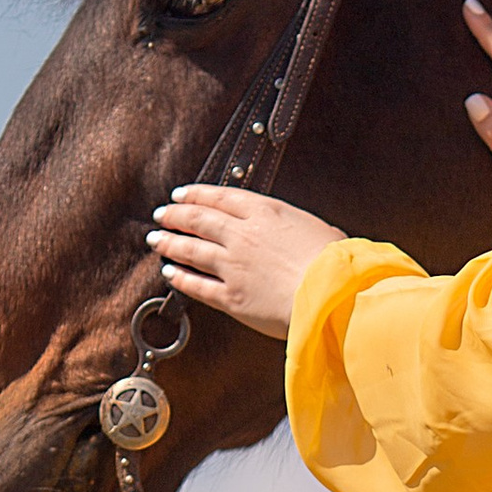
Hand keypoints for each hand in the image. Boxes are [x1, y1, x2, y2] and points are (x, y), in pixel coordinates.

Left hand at [144, 185, 342, 340]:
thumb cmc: (335, 262)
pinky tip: (169, 273)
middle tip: (161, 214)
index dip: (196, 194)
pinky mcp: (231, 297)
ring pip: (191, 250)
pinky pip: (197, 285)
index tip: (181, 194)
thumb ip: (295, 226)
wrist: (331, 294)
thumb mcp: (318, 229)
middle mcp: (243, 235)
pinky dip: (180, 278)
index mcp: (265, 212)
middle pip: (198, 219)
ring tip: (156, 240)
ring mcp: (233, 266)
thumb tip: (296, 231)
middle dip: (175, 215)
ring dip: (170, 243)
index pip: (221, 197)